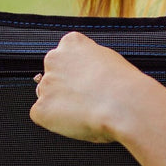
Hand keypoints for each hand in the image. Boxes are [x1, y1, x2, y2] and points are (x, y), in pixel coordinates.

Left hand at [30, 31, 158, 142]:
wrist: (124, 104)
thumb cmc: (124, 85)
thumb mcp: (109, 60)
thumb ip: (90, 62)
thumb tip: (87, 73)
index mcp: (72, 43)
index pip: (64, 55)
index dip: (75, 71)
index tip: (85, 80)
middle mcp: (54, 59)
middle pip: (52, 75)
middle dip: (64, 87)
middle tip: (85, 99)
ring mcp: (46, 84)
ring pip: (46, 96)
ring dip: (59, 104)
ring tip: (85, 112)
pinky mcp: (41, 108)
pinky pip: (42, 116)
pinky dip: (55, 122)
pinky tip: (76, 121)